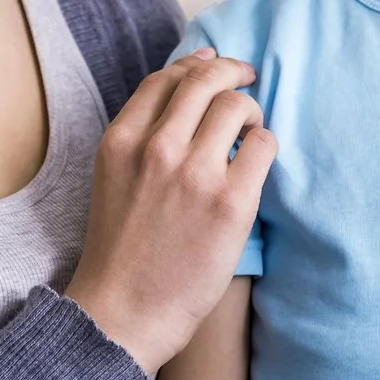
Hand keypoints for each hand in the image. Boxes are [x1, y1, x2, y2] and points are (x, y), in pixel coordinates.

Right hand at [65, 49, 275, 375]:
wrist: (123, 314)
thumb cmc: (123, 251)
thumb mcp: (115, 179)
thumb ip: (144, 135)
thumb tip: (190, 84)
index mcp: (121, 142)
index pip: (166, 79)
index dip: (195, 65)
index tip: (214, 65)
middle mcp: (156, 148)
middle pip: (206, 81)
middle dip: (232, 71)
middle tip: (247, 78)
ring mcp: (194, 173)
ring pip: (237, 106)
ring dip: (250, 111)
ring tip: (249, 131)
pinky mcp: (231, 201)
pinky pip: (263, 145)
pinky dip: (265, 145)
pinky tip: (256, 163)